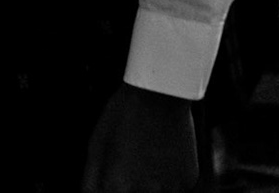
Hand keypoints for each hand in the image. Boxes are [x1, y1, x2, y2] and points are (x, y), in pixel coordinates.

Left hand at [82, 85, 198, 192]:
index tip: (114, 177)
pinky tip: (163, 154)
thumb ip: (91, 181)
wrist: (160, 94)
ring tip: (148, 157)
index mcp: (118, 186)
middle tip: (133, 164)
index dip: (111, 187)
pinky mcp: (188, 181)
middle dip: (130, 187)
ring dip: (151, 185)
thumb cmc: (124, 115)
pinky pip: (174, 188)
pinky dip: (169, 178)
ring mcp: (169, 189)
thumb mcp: (96, 145)